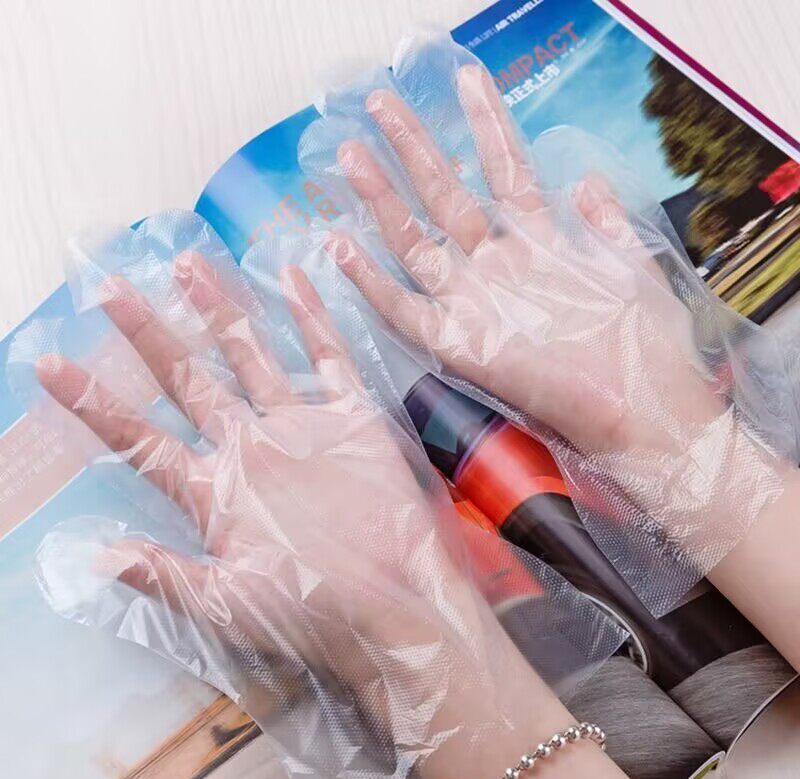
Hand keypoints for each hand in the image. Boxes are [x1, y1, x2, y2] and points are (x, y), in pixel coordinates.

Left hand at [30, 244, 630, 778]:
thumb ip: (164, 576)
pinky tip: (291, 278)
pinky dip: (312, 319)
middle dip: (149, 335)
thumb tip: (91, 558)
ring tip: (189, 266)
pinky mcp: (350, 419)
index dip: (94, 403)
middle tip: (110, 289)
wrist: (397, 605)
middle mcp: (250, 449)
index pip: (141, 438)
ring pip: (251, 355)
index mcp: (216, 489)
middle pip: (189, 380)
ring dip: (220, 312)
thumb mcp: (228, 605)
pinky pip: (328, 358)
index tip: (47, 365)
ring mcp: (299, 429)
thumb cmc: (313, 613)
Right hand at [327, 67, 722, 455]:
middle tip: (379, 100)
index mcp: (538, 245)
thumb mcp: (631, 265)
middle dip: (414, 145)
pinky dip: (371, 281)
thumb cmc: (646, 345)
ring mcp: (476, 302)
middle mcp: (498, 267)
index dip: (487, 125)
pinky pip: (405, 310)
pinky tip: (338, 244)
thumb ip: (604, 220)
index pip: (504, 171)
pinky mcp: (460, 345)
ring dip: (384, 195)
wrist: (643, 413)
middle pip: (447, 194)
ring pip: (418, 239)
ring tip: (352, 150)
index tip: (468, 79)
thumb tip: (586, 179)